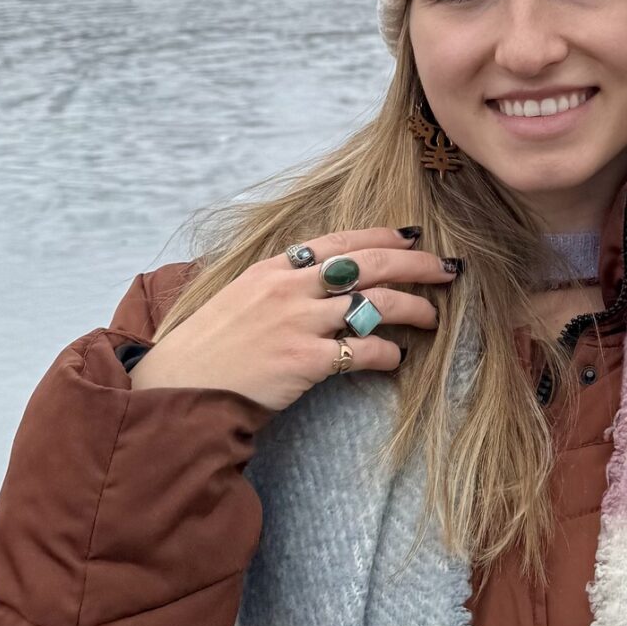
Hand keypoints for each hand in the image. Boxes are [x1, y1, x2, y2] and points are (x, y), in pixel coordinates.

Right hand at [127, 228, 458, 417]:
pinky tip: (397, 358)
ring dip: (413, 308)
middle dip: (416, 264)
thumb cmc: (208, 349)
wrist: (179, 389)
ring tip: (433, 317)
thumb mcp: (239, 299)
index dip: (381, 237)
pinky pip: (363, 351)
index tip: (411, 237)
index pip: (339, 241)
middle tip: (447, 268)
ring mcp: (299, 323)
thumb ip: (279, 285)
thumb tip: (319, 280)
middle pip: (369, 265)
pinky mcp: (306, 361)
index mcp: (274, 269)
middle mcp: (290, 288)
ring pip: (375, 305)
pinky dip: (387, 353)